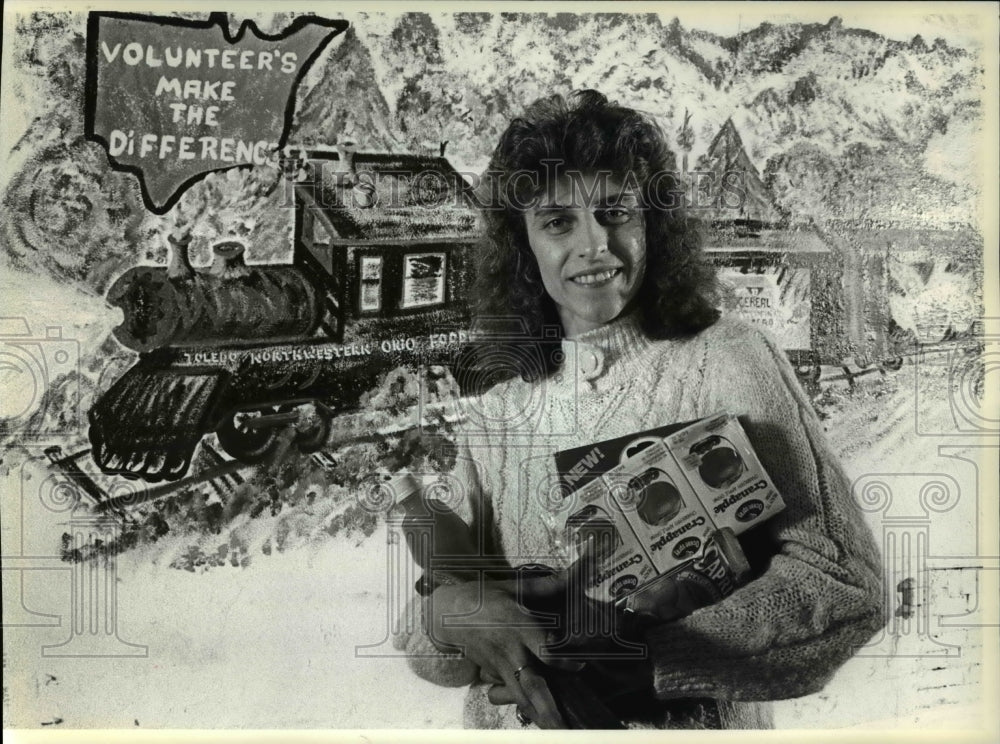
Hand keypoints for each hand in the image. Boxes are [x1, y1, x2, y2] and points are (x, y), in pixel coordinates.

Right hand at [427, 581, 580, 727]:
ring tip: (556, 731)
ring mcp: (499, 665)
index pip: (545, 650)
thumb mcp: (512, 586)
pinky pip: (509, 694)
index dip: (564, 661)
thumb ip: (544, 586)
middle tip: (565, 726)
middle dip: (549, 706)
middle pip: (532, 684)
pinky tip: (539, 718)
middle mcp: (511, 650)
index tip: (581, 665)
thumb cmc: (483, 596)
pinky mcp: (491, 674)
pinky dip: (523, 706)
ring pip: (520, 695)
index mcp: (518, 627)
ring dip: (538, 714)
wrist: (446, 612)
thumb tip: (572, 574)